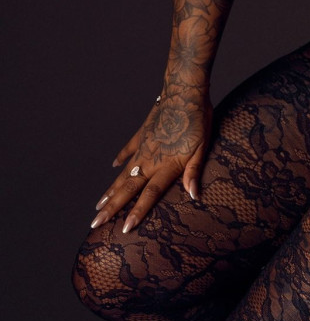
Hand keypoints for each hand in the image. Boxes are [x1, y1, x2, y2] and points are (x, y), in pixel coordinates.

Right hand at [90, 89, 212, 233]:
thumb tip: (193, 196)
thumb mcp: (202, 147)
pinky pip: (129, 148)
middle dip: (112, 208)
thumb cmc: (197, 120)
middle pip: (128, 188)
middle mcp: (151, 159)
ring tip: (99, 205)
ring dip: (111, 190)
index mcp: (166, 165)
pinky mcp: (143, 132)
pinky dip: (121, 158)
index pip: (149, 194)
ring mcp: (144, 145)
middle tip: (95, 223)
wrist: (184, 91)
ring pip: (124, 172)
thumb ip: (193, 172)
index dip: (137, 212)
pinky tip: (114, 166)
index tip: (123, 229)